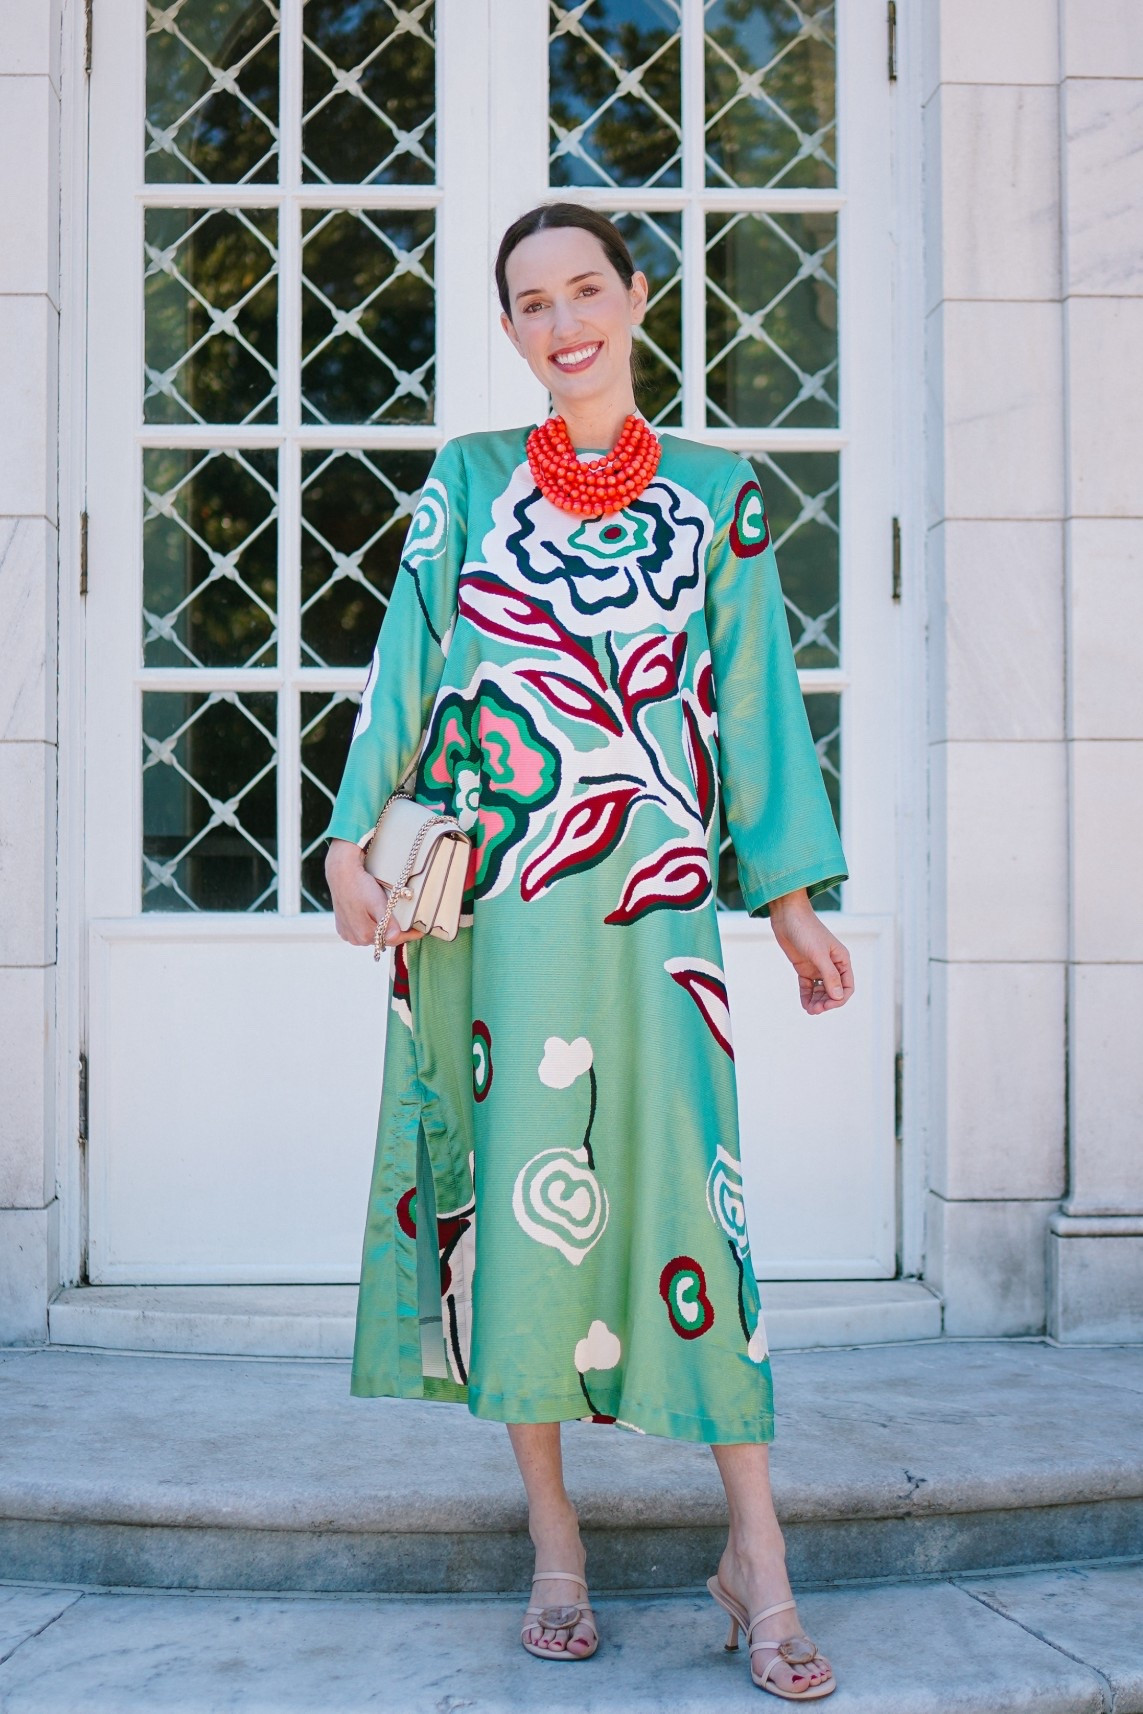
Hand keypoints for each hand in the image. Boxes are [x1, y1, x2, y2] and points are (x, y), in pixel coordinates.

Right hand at [324, 839, 425, 949]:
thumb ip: (386, 922)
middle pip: (383, 939)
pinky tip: (374, 916)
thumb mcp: (377, 902)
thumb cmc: (360, 885)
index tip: (421, 930)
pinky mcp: (343, 927)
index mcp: (365, 934)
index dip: (409, 935)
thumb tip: (394, 937)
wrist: (341, 873)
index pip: (393, 940)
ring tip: (392, 918)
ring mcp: (348, 934)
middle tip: (409, 923)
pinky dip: (370, 926)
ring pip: (373, 936)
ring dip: (382, 929)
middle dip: (396, 932)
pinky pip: (361, 931)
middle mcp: (355, 938)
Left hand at [767, 888, 853, 1014]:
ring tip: (810, 1010)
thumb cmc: (806, 930)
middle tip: (816, 1009)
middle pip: (833, 991)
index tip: (827, 1005)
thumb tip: (838, 997)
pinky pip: (808, 986)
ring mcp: (817, 966)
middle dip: (826, 1002)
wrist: (787, 916)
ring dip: (817, 1001)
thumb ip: (829, 975)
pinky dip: (807, 996)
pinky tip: (805, 1005)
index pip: (846, 987)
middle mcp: (831, 965)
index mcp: (841, 960)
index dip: (839, 999)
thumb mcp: (819, 954)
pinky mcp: (804, 967)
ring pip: (820, 991)